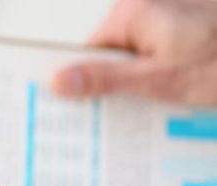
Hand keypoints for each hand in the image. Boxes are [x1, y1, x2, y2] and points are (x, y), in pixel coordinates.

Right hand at [52, 0, 216, 104]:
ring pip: (139, 56)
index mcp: (131, 12)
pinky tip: (186, 90)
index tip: (80, 110)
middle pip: (113, 54)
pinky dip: (169, 73)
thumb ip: (107, 79)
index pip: (88, 52)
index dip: (86, 82)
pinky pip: (162, 52)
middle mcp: (146, 5)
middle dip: (121, 86)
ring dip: (149, 83)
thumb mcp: (162, 79)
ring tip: (169, 101)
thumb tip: (59, 81)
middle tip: (132, 114)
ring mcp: (170, 13)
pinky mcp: (188, 23)